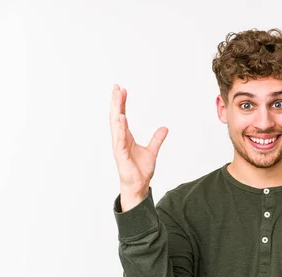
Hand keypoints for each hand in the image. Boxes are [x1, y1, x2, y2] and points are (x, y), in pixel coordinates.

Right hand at [109, 84, 168, 200]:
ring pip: (116, 124)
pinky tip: (121, 117)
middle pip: (116, 116)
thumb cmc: (140, 170)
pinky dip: (120, 128)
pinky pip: (120, 139)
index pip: (122, 116)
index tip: (122, 90)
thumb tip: (165, 128)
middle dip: (116, 101)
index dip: (122, 103)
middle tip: (116, 86)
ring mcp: (119, 146)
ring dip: (117, 110)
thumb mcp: (152, 151)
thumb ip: (157, 139)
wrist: (139, 185)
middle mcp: (120, 139)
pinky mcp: (121, 154)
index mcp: (126, 137)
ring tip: (117, 96)